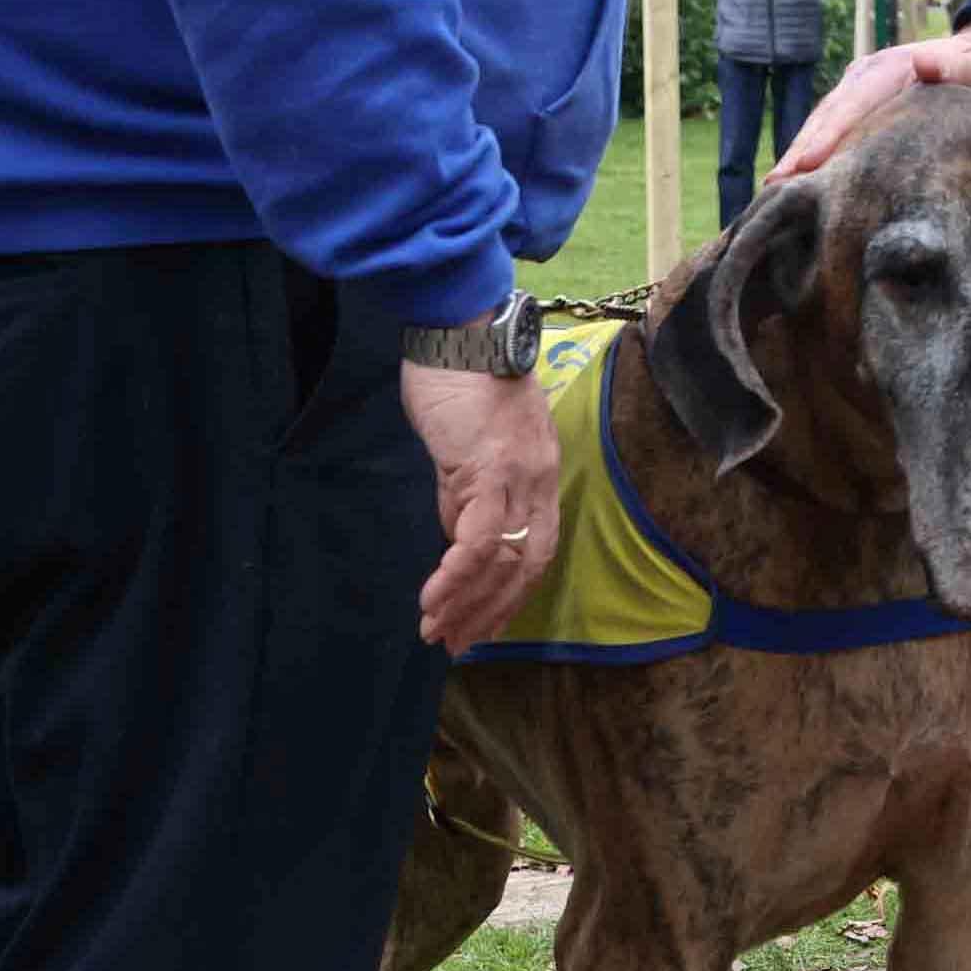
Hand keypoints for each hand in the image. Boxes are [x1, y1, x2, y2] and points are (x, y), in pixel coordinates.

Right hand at [400, 361, 561, 652]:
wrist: (459, 328)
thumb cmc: (459, 378)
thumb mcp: (467, 446)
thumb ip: (465, 493)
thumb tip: (455, 538)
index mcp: (538, 473)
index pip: (536, 548)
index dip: (512, 593)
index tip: (483, 625)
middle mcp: (538, 479)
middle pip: (527, 563)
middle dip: (491, 610)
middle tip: (457, 643)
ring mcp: (518, 476)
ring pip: (503, 559)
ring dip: (468, 603)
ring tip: (436, 631)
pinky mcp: (488, 469)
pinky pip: (477, 539)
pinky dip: (456, 576)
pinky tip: (432, 599)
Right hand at [776, 14, 970, 179]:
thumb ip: (952, 68)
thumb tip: (926, 64)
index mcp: (889, 66)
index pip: (853, 103)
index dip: (829, 135)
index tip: (807, 164)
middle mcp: (865, 75)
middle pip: (828, 116)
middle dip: (801, 151)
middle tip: (774, 186)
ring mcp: (858, 92)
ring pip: (822, 125)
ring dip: (798, 157)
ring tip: (772, 191)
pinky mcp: (859, 111)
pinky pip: (830, 133)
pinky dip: (812, 157)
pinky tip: (795, 185)